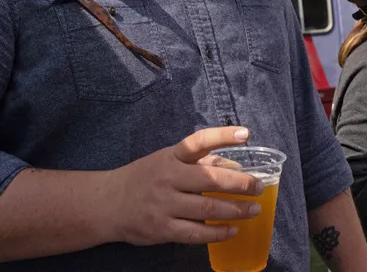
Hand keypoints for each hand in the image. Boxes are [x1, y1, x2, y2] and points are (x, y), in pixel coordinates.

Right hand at [102, 127, 262, 245]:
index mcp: (171, 157)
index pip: (198, 141)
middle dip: (240, 183)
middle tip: (259, 186)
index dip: (222, 136)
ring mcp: (164, 204)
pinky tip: (232, 229)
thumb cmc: (145, 178)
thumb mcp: (168, 161)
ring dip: (235, 210)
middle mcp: (168, 178)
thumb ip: (200, 162)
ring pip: (207, 207)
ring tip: (253, 210)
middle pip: (210, 178)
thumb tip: (235, 165)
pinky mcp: (162, 229)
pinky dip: (217, 232)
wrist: (107, 204)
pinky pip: (196, 233)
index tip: (245, 134)